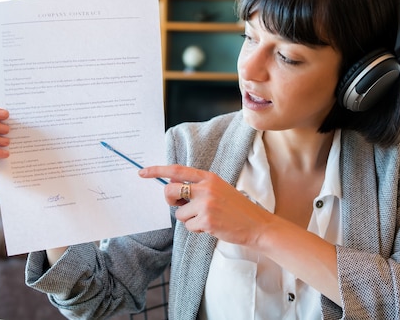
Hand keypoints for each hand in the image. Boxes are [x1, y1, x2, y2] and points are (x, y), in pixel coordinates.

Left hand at [139, 164, 270, 245]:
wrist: (256, 225)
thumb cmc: (236, 209)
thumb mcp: (219, 189)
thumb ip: (198, 187)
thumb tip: (172, 189)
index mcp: (209, 177)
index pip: (176, 170)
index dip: (157, 170)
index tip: (142, 172)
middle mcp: (206, 188)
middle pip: (170, 191)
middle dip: (170, 201)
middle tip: (181, 206)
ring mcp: (206, 204)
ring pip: (179, 214)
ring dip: (189, 219)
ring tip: (207, 219)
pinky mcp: (207, 220)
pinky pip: (188, 226)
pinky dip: (197, 229)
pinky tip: (211, 227)